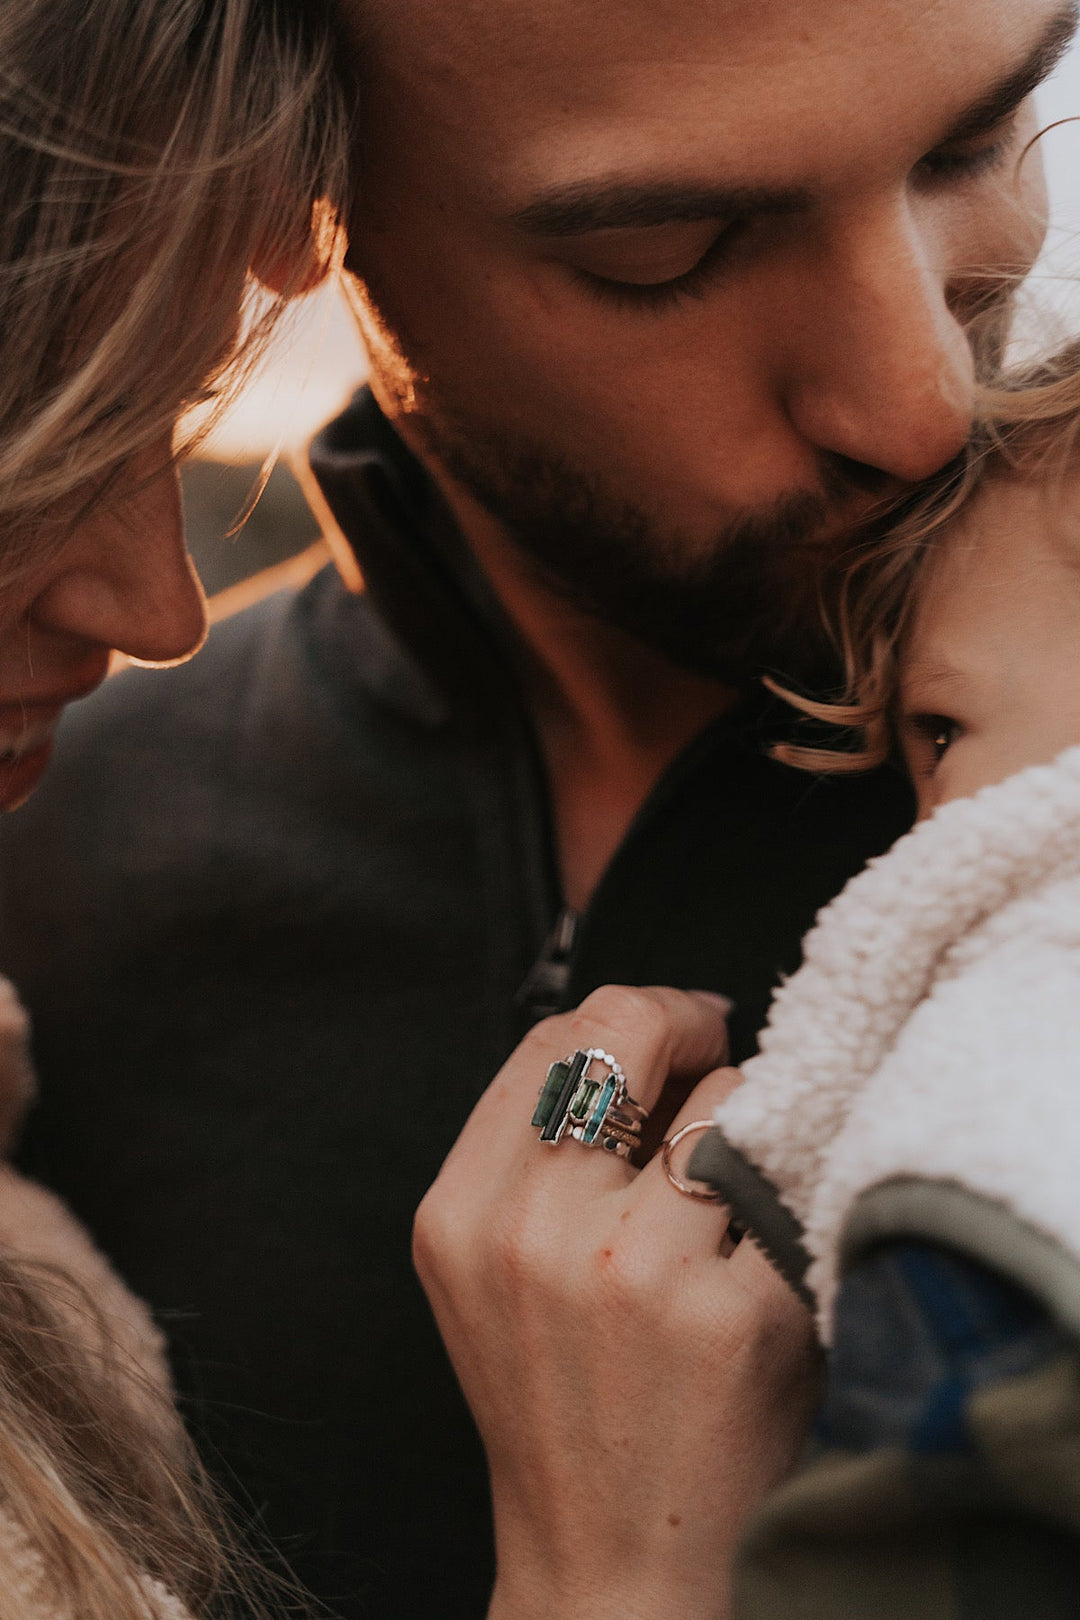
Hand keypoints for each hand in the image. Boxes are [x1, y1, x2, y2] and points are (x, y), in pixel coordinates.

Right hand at [414, 986, 818, 1619]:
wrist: (611, 1560)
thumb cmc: (562, 1405)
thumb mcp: (495, 1272)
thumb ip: (538, 1153)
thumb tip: (646, 1032)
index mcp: (461, 1214)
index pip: (550, 1035)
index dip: (628, 1012)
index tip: (674, 1031)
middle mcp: (531, 1232)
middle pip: (629, 1031)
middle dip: (692, 1024)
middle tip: (720, 1055)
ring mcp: (631, 1272)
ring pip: (731, 1100)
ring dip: (751, 1125)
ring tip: (736, 1192)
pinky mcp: (730, 1316)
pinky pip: (786, 1186)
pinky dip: (793, 1198)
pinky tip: (769, 1250)